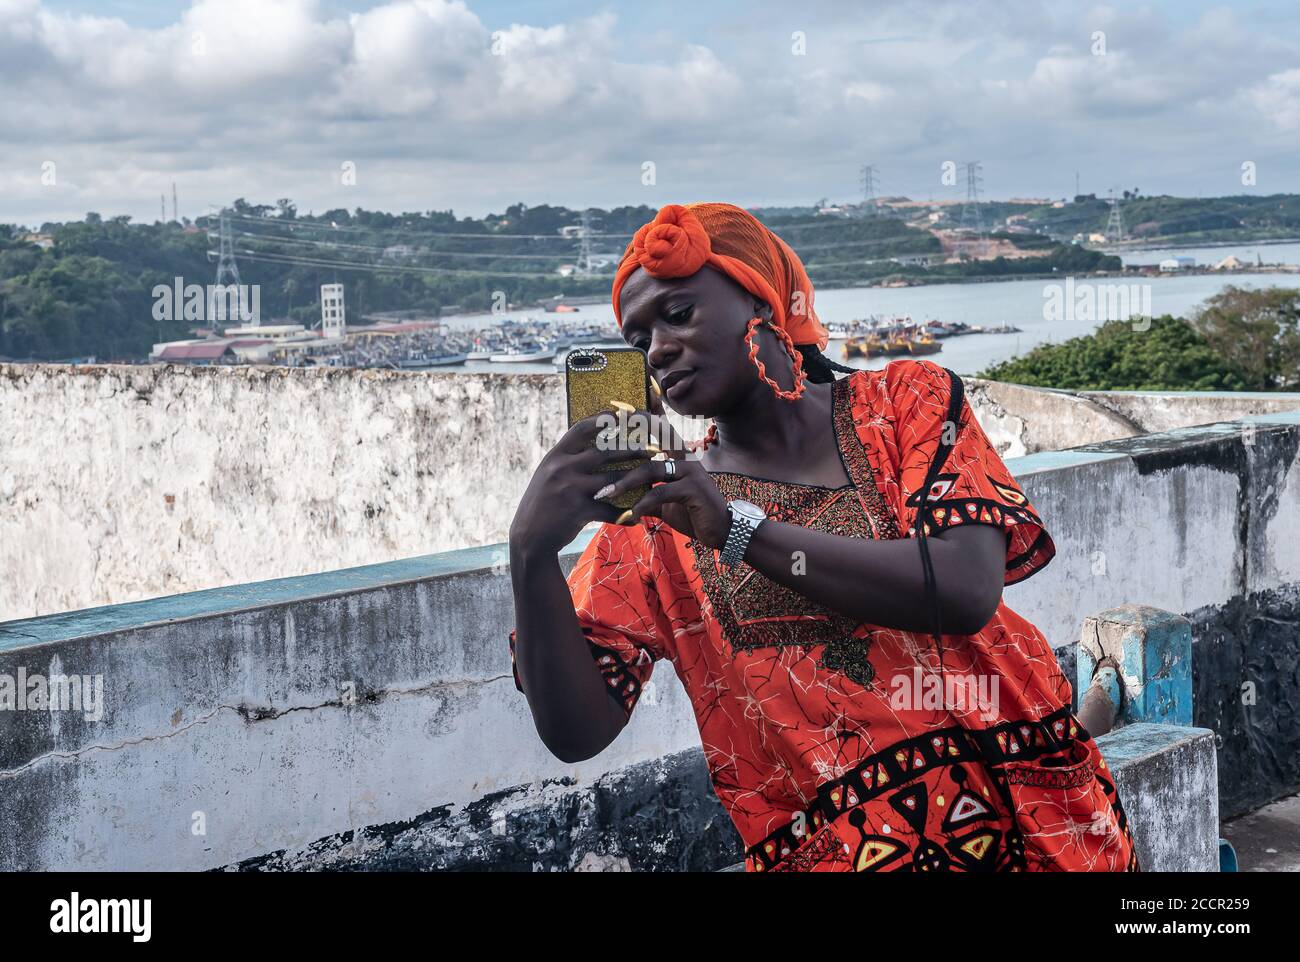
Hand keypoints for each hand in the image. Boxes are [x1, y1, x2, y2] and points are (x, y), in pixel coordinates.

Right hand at [509, 409, 659, 557]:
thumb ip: (567, 459)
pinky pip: (610, 510)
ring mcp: (571, 489)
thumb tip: (591, 443)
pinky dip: (625, 515)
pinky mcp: (579, 511)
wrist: (529, 537)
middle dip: (633, 449)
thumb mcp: (548, 474)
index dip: (605, 419)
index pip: (582, 428)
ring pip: (613, 479)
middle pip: (606, 452)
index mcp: (556, 455)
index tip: (626, 415)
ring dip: (636, 477)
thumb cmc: (541, 504)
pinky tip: (636, 517)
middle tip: (652, 448)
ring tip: (652, 475)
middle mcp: (562, 468)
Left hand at [596, 405, 730, 549]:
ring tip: (605, 493)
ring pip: (650, 468)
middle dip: (625, 440)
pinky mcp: (694, 489)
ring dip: (625, 482)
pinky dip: (643, 504)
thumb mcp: (665, 502)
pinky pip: (661, 493)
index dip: (637, 418)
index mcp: (678, 454)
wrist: (722, 531)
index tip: (612, 415)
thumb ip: (646, 493)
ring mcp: (691, 471)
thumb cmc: (693, 513)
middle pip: (652, 437)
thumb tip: (620, 497)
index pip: (657, 427)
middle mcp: (685, 456)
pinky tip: (631, 515)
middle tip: (597, 450)